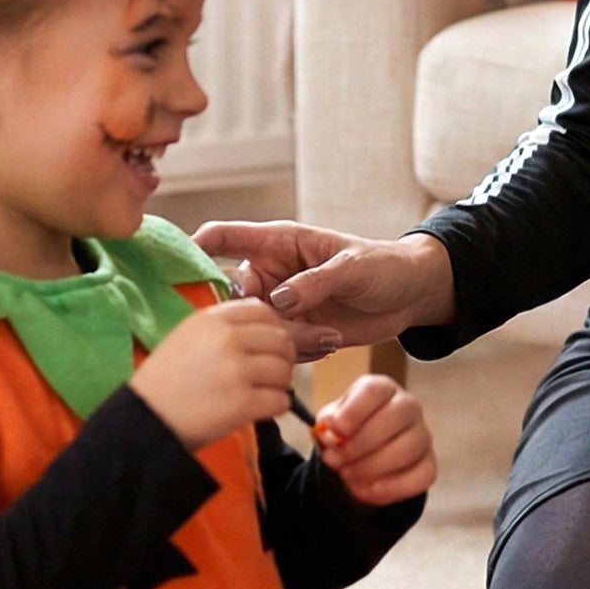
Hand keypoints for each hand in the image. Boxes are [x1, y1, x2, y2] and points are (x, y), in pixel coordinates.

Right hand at [132, 297, 298, 450]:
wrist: (141, 422)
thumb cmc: (163, 383)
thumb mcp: (186, 338)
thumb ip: (222, 328)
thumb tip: (264, 330)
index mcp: (211, 319)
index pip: (263, 311)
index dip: (273, 329)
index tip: (268, 346)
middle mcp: (227, 339)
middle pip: (281, 339)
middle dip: (282, 358)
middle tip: (271, 374)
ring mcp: (236, 370)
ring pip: (284, 369)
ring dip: (280, 383)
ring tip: (264, 393)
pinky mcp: (242, 403)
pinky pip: (280, 399)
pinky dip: (277, 406)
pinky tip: (262, 410)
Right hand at [194, 221, 455, 348]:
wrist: (411, 295)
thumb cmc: (384, 265)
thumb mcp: (354, 268)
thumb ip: (316, 281)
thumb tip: (279, 300)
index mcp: (280, 242)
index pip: (227, 238)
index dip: (198, 246)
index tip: (179, 262)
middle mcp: (273, 273)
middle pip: (234, 293)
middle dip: (247, 313)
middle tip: (279, 322)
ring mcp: (282, 304)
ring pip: (257, 326)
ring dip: (281, 336)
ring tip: (322, 334)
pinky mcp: (295, 330)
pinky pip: (279, 346)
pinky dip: (297, 351)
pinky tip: (327, 343)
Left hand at [314, 375, 437, 506]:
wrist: (363, 458)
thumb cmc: (348, 433)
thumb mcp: (331, 424)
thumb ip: (328, 425)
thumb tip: (329, 427)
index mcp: (382, 389)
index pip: (374, 390)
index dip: (354, 410)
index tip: (336, 429)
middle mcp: (408, 407)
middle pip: (395, 416)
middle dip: (359, 444)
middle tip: (335, 460)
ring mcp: (422, 436)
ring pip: (406, 449)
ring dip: (370, 468)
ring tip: (347, 475)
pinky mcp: (429, 465)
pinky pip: (420, 477)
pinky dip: (390, 488)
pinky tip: (367, 490)